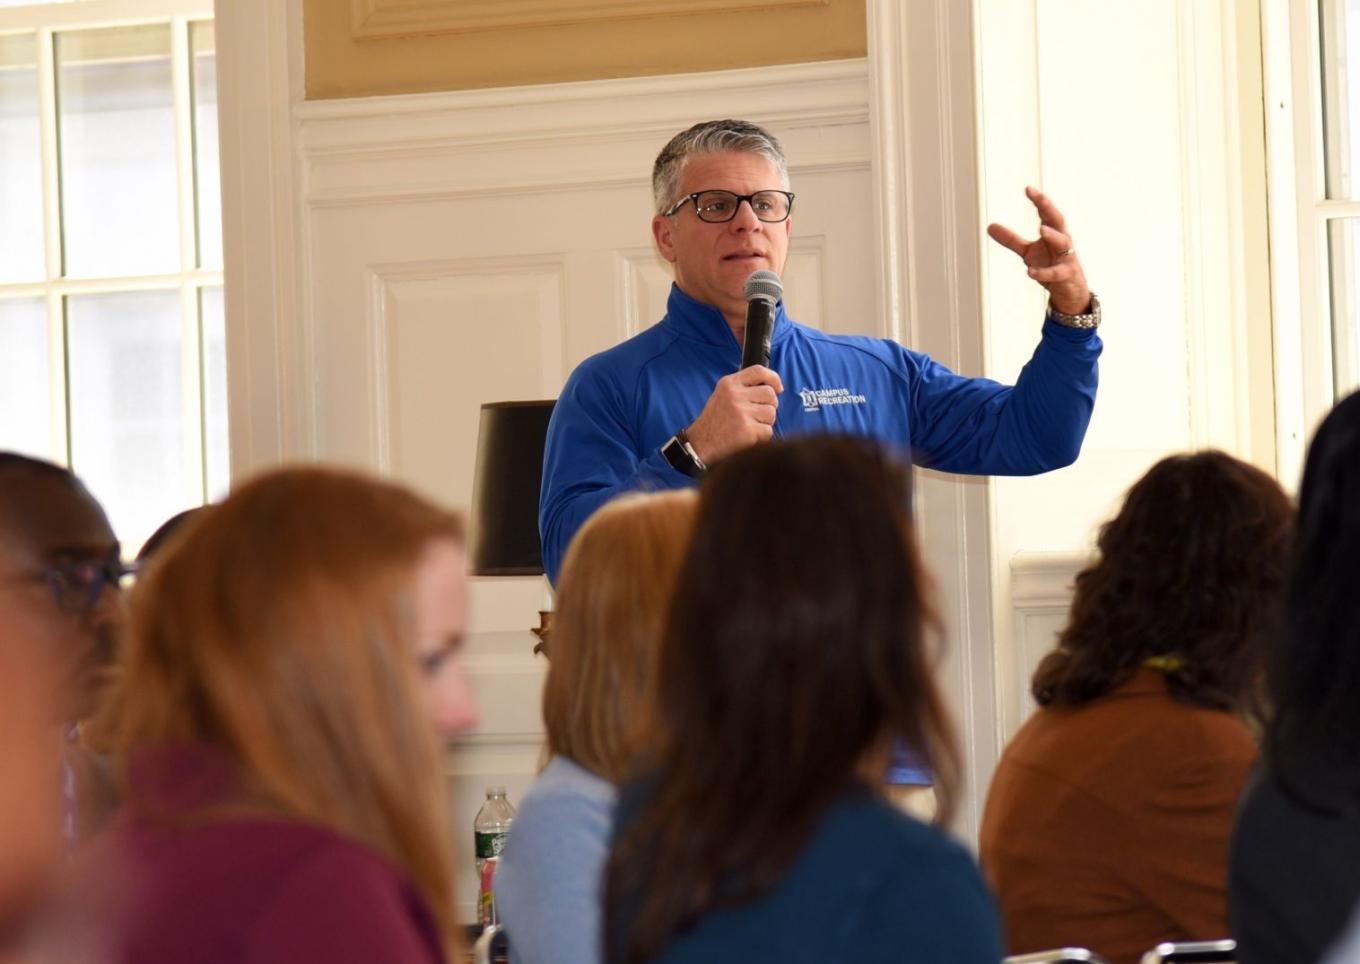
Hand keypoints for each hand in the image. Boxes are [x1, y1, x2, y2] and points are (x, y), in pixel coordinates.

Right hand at [686, 366, 783, 463]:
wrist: (700, 445)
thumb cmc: (714, 422)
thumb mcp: (723, 395)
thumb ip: (743, 388)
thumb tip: (772, 387)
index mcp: (729, 384)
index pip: (758, 371)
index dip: (773, 378)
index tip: (778, 388)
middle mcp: (735, 395)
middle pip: (770, 394)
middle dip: (768, 406)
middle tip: (756, 416)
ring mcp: (741, 412)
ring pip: (771, 413)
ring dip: (765, 423)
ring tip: (750, 427)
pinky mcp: (747, 429)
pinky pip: (768, 431)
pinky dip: (762, 437)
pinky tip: (748, 438)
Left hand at [987, 186, 1091, 315]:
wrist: (1069, 290)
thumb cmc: (1050, 264)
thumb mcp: (1028, 252)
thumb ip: (1011, 239)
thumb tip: (990, 226)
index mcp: (1053, 232)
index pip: (1047, 213)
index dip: (1039, 200)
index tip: (1028, 188)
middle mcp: (1062, 240)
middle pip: (1058, 220)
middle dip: (1048, 207)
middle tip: (1038, 197)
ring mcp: (1067, 257)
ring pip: (1063, 242)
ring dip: (1053, 235)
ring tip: (1041, 229)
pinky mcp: (1067, 275)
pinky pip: (1056, 273)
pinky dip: (1044, 272)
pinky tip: (1030, 272)